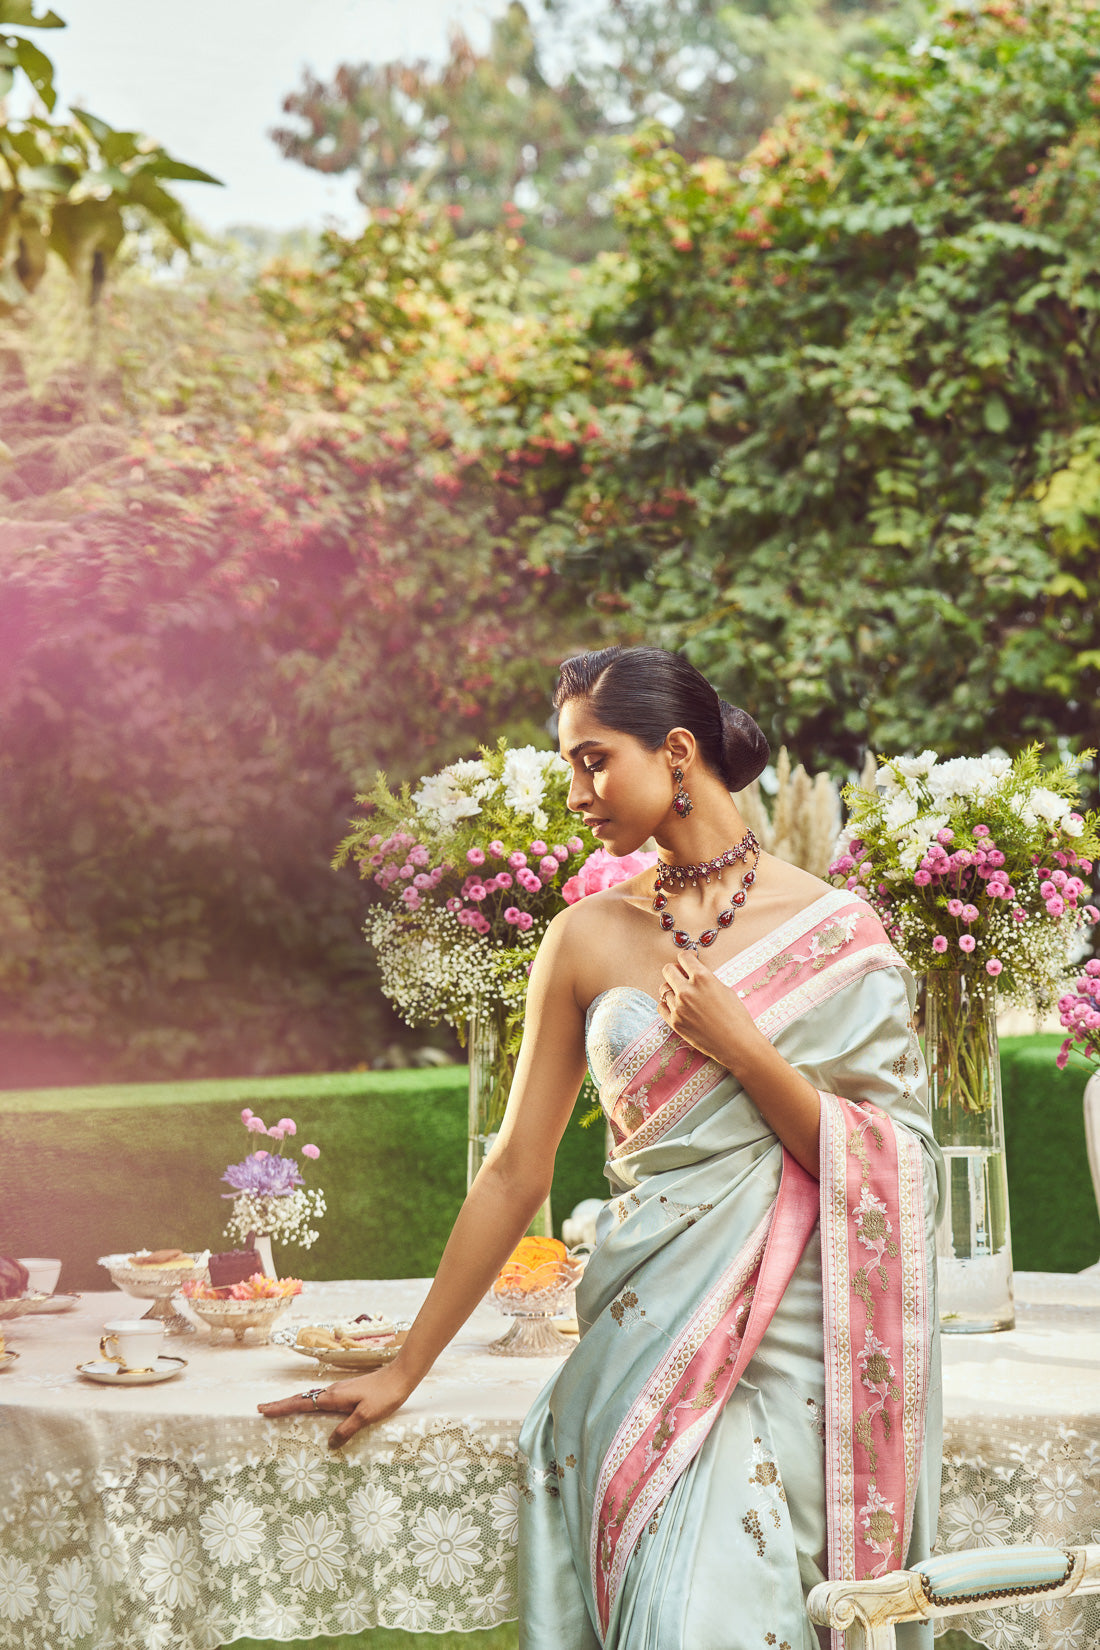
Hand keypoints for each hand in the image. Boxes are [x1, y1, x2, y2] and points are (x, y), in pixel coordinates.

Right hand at [257, 1361, 412, 1449]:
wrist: (401, 1376)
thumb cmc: (385, 1396)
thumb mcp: (365, 1416)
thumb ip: (346, 1430)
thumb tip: (329, 1444)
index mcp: (333, 1397)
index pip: (301, 1403)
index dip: (281, 1407)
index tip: (262, 1409)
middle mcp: (333, 1392)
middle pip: (301, 1398)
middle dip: (281, 1404)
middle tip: (262, 1409)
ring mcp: (340, 1390)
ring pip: (311, 1398)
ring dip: (294, 1403)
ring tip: (280, 1410)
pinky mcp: (348, 1392)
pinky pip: (321, 1399)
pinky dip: (309, 1403)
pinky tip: (312, 1409)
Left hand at [658, 947, 762, 1073]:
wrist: (737, 1044)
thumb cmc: (736, 1017)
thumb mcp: (724, 989)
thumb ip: (706, 979)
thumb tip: (693, 972)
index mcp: (702, 978)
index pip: (683, 957)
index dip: (687, 957)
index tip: (690, 960)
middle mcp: (687, 990)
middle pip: (668, 970)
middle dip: (675, 970)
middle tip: (683, 976)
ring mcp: (678, 1007)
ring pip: (664, 989)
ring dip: (672, 989)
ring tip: (684, 996)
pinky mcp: (675, 1023)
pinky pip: (661, 1006)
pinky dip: (667, 1004)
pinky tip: (677, 1006)